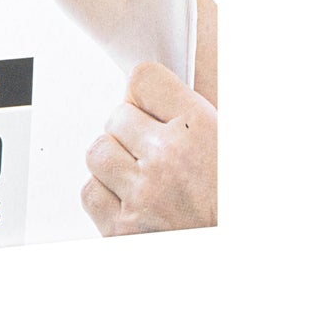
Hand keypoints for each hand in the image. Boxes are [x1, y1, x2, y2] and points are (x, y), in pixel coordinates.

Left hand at [82, 62, 216, 234]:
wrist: (237, 247)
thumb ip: (193, 115)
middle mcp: (168, 159)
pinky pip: (91, 192)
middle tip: (155, 151)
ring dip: (115, 162)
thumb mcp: (228, 140)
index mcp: (200, 130)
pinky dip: (106, 194)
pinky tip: (133, 200)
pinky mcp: (122, 229)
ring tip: (145, 177)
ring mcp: (142, 195)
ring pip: (99, 153)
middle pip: (117, 116)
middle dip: (132, 131)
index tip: (152, 107)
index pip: (144, 80)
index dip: (147, 94)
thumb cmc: (231, 199)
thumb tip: (144, 93)